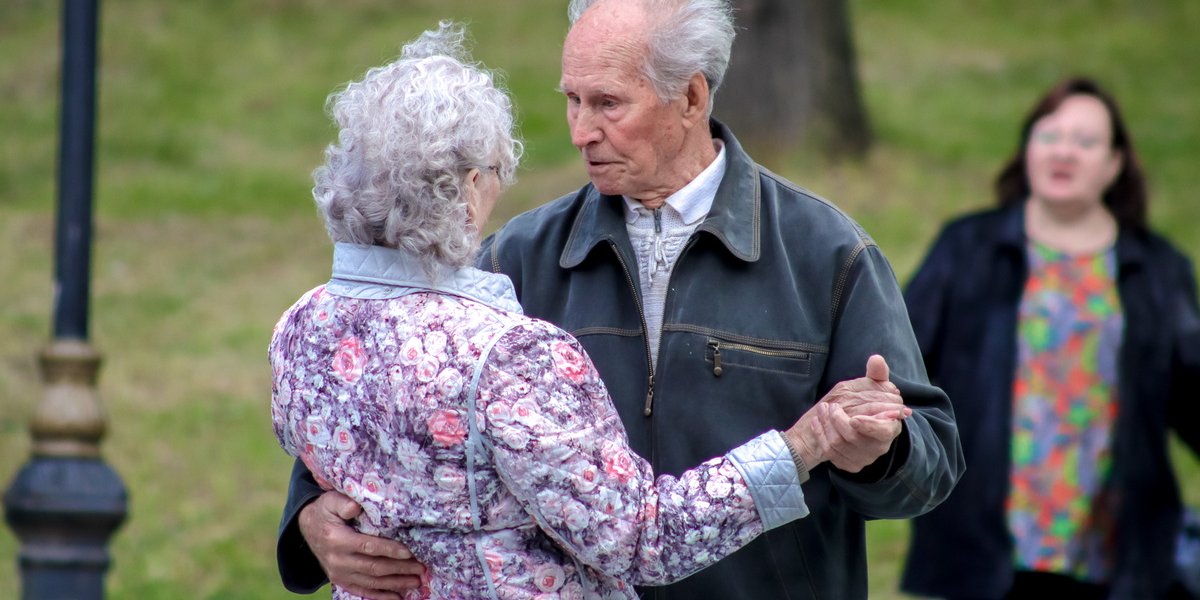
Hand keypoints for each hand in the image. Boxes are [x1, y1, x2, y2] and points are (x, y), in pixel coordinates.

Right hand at [299, 490, 425, 598]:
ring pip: (372, 582)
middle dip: (400, 569)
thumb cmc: (325, 512)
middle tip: (421, 568)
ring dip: (396, 583)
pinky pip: (362, 591)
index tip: (409, 552)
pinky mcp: (340, 580)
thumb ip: (342, 503)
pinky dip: (381, 596)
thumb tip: (356, 507)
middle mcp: (339, 560)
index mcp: (338, 540)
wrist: (307, 528)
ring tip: (416, 582)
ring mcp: (339, 573)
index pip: (368, 546)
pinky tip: (397, 597)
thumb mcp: (330, 501)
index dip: (390, 550)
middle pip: (374, 567)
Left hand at [784, 355, 909, 472]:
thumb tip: (876, 359)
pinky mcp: (848, 463)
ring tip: (823, 409)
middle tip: (832, 406)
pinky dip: (820, 434)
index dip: (870, 426)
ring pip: (839, 444)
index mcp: (890, 426)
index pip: (885, 431)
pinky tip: (817, 421)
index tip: (854, 419)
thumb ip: (877, 375)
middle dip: (839, 420)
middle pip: (856, 437)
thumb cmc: (868, 406)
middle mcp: (879, 446)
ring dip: (827, 424)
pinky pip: (829, 452)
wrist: (854, 429)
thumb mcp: (874, 389)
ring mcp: (863, 457)